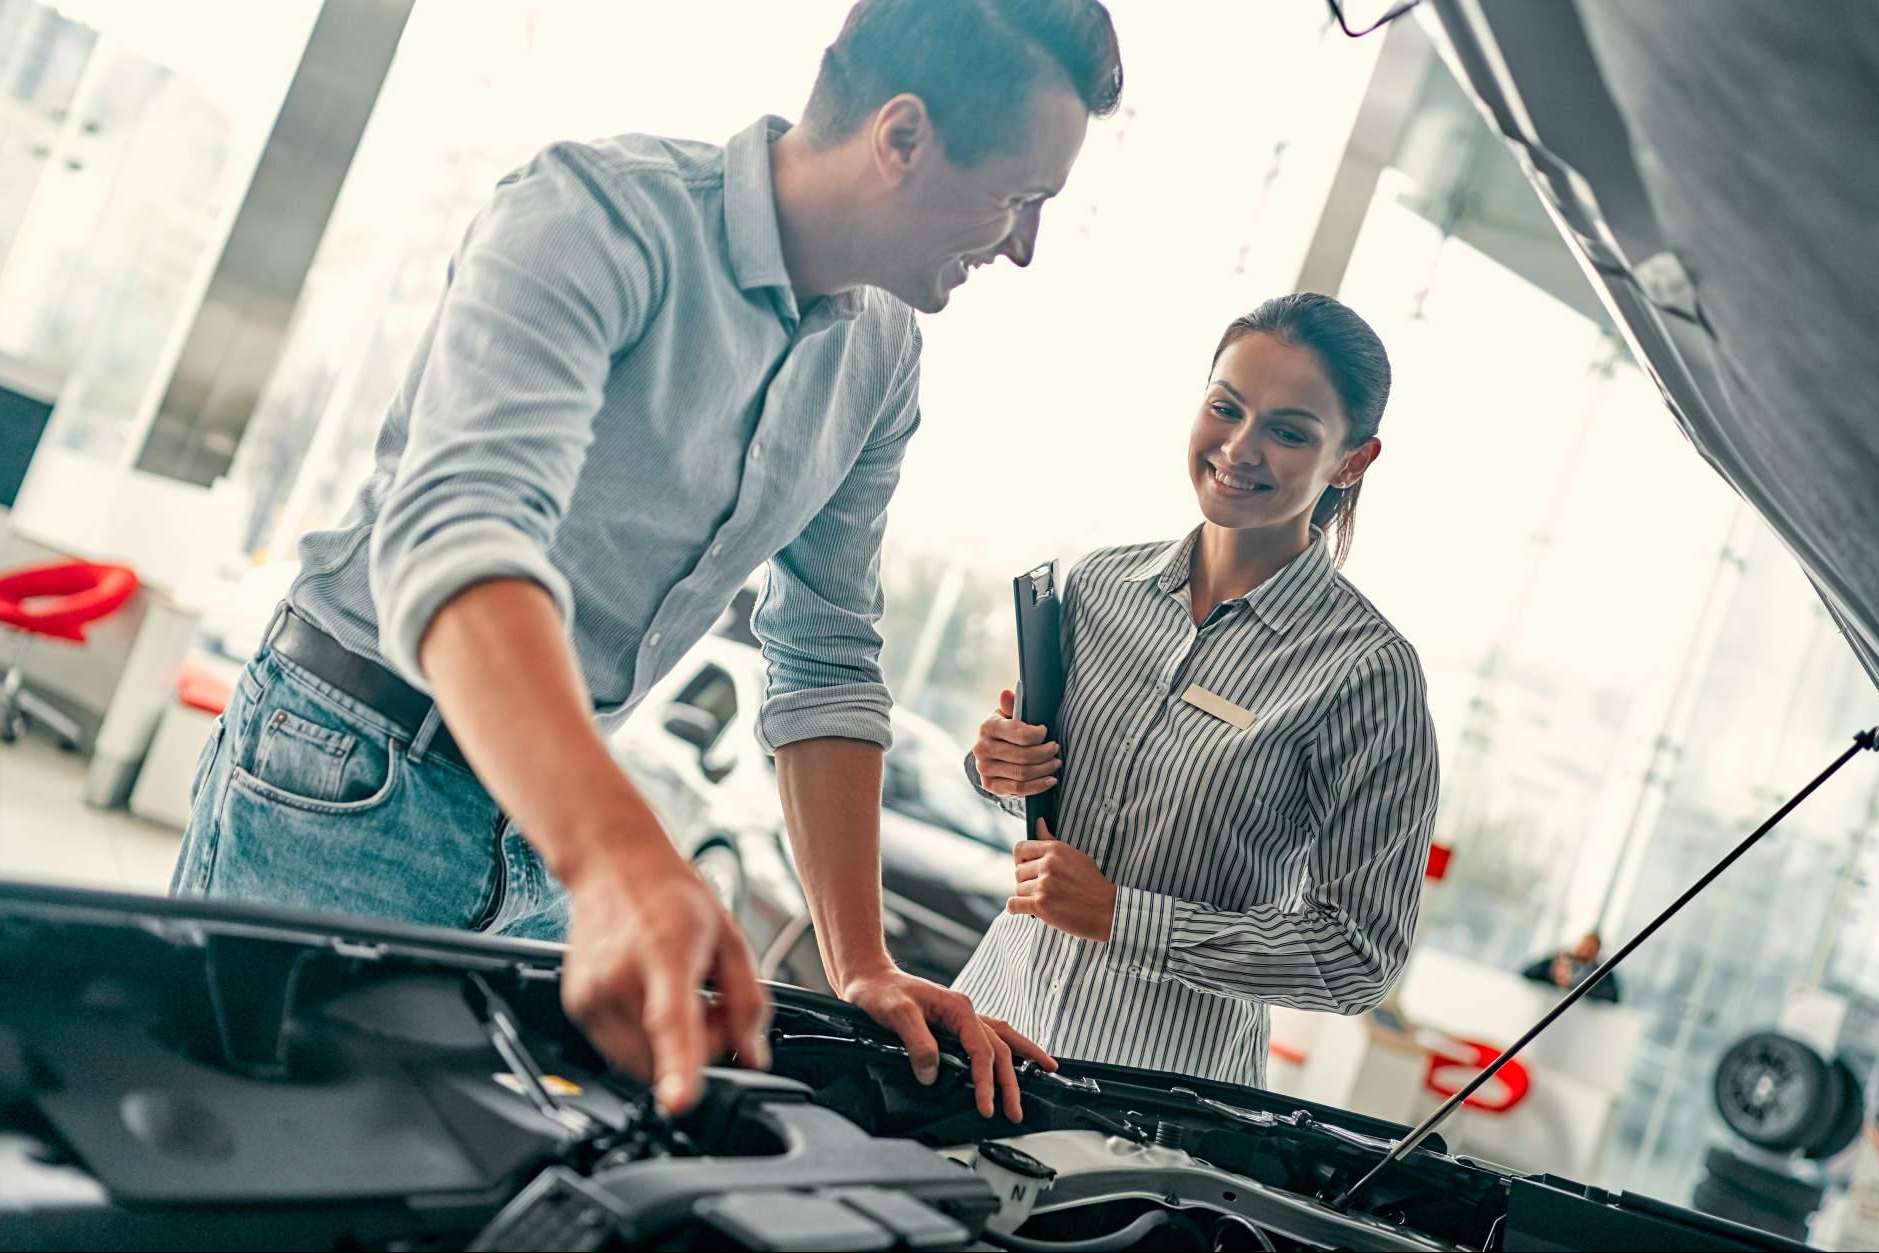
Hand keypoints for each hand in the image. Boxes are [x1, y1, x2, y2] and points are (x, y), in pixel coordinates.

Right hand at [559, 844, 769, 1114]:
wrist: (613, 866)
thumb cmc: (672, 896)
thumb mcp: (729, 937)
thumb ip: (748, 1002)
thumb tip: (753, 1057)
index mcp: (665, 953)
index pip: (671, 1020)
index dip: (678, 1068)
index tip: (679, 1101)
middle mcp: (619, 977)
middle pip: (666, 1056)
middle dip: (700, 1047)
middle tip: (711, 1004)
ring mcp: (592, 995)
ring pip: (642, 1062)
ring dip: (669, 1047)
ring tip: (681, 996)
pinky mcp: (577, 1008)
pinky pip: (620, 1051)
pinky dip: (644, 1040)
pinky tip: (653, 1000)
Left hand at [840, 964, 1056, 1120]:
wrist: (868, 979)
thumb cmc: (879, 992)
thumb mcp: (895, 1014)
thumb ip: (917, 1042)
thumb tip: (932, 1073)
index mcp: (957, 1008)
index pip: (981, 1050)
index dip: (986, 1080)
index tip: (987, 1106)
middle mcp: (965, 1011)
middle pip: (999, 1048)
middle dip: (1010, 1082)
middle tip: (1015, 1112)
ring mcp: (961, 1017)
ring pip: (1002, 1038)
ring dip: (1022, 1059)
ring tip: (1047, 1071)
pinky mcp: (953, 1024)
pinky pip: (989, 1036)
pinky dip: (1007, 1046)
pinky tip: (1016, 1056)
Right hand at [972, 688, 1060, 797]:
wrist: (989, 751)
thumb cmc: (1005, 729)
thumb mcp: (1007, 715)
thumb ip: (1011, 706)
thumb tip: (1006, 693)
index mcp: (988, 727)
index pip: (1020, 734)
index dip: (1038, 734)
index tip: (1046, 732)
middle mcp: (982, 748)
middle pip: (1023, 756)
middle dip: (1045, 753)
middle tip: (1056, 749)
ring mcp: (984, 768)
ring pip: (1023, 773)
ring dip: (1045, 769)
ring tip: (1056, 763)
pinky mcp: (990, 785)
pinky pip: (1018, 789)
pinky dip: (1038, 785)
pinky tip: (1050, 779)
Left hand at [1009, 819, 1117, 941]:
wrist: (1106, 910)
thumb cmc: (1092, 882)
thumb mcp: (1076, 856)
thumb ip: (1052, 841)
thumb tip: (1038, 822)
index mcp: (1055, 850)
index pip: (1020, 849)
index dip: (1021, 860)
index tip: (1029, 868)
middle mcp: (1047, 865)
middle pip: (1018, 872)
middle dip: (1027, 881)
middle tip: (1042, 889)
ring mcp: (1043, 886)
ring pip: (1018, 889)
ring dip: (1026, 897)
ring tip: (1044, 900)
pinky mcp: (1040, 905)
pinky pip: (1013, 905)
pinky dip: (1017, 908)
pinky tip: (1028, 909)